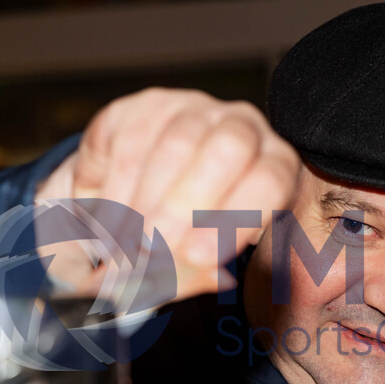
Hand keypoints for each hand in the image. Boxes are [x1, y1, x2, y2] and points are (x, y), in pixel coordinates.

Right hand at [36, 87, 300, 301]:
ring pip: (178, 143)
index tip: (199, 257)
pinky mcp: (146, 106)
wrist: (136, 197)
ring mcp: (196, 110)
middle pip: (229, 148)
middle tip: (153, 246)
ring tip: (125, 245)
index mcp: (274, 165)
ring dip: (147, 201)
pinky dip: (117, 189)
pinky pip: (133, 139)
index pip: (270, 181)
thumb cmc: (185, 235)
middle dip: (188, 202)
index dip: (236, 219)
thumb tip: (204, 277)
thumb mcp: (198, 259)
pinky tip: (109, 224)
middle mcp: (243, 127)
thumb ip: (198, 272)